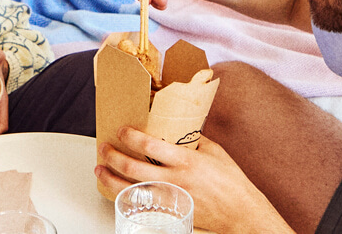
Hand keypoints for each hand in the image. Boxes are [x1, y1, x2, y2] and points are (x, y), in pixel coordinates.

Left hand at [95, 127, 292, 233]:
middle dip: (113, 156)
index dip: (131, 136)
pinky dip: (125, 198)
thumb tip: (178, 128)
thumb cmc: (232, 184)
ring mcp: (170, 199)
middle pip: (133, 168)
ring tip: (100, 169)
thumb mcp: (215, 153)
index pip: (150, 146)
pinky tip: (117, 190)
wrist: (240, 213)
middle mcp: (175, 180)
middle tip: (104, 148)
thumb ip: (194, 140)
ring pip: (131, 190)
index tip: (122, 130)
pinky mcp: (170, 213)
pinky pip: (140, 206)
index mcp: (186, 161)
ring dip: (110, 179)